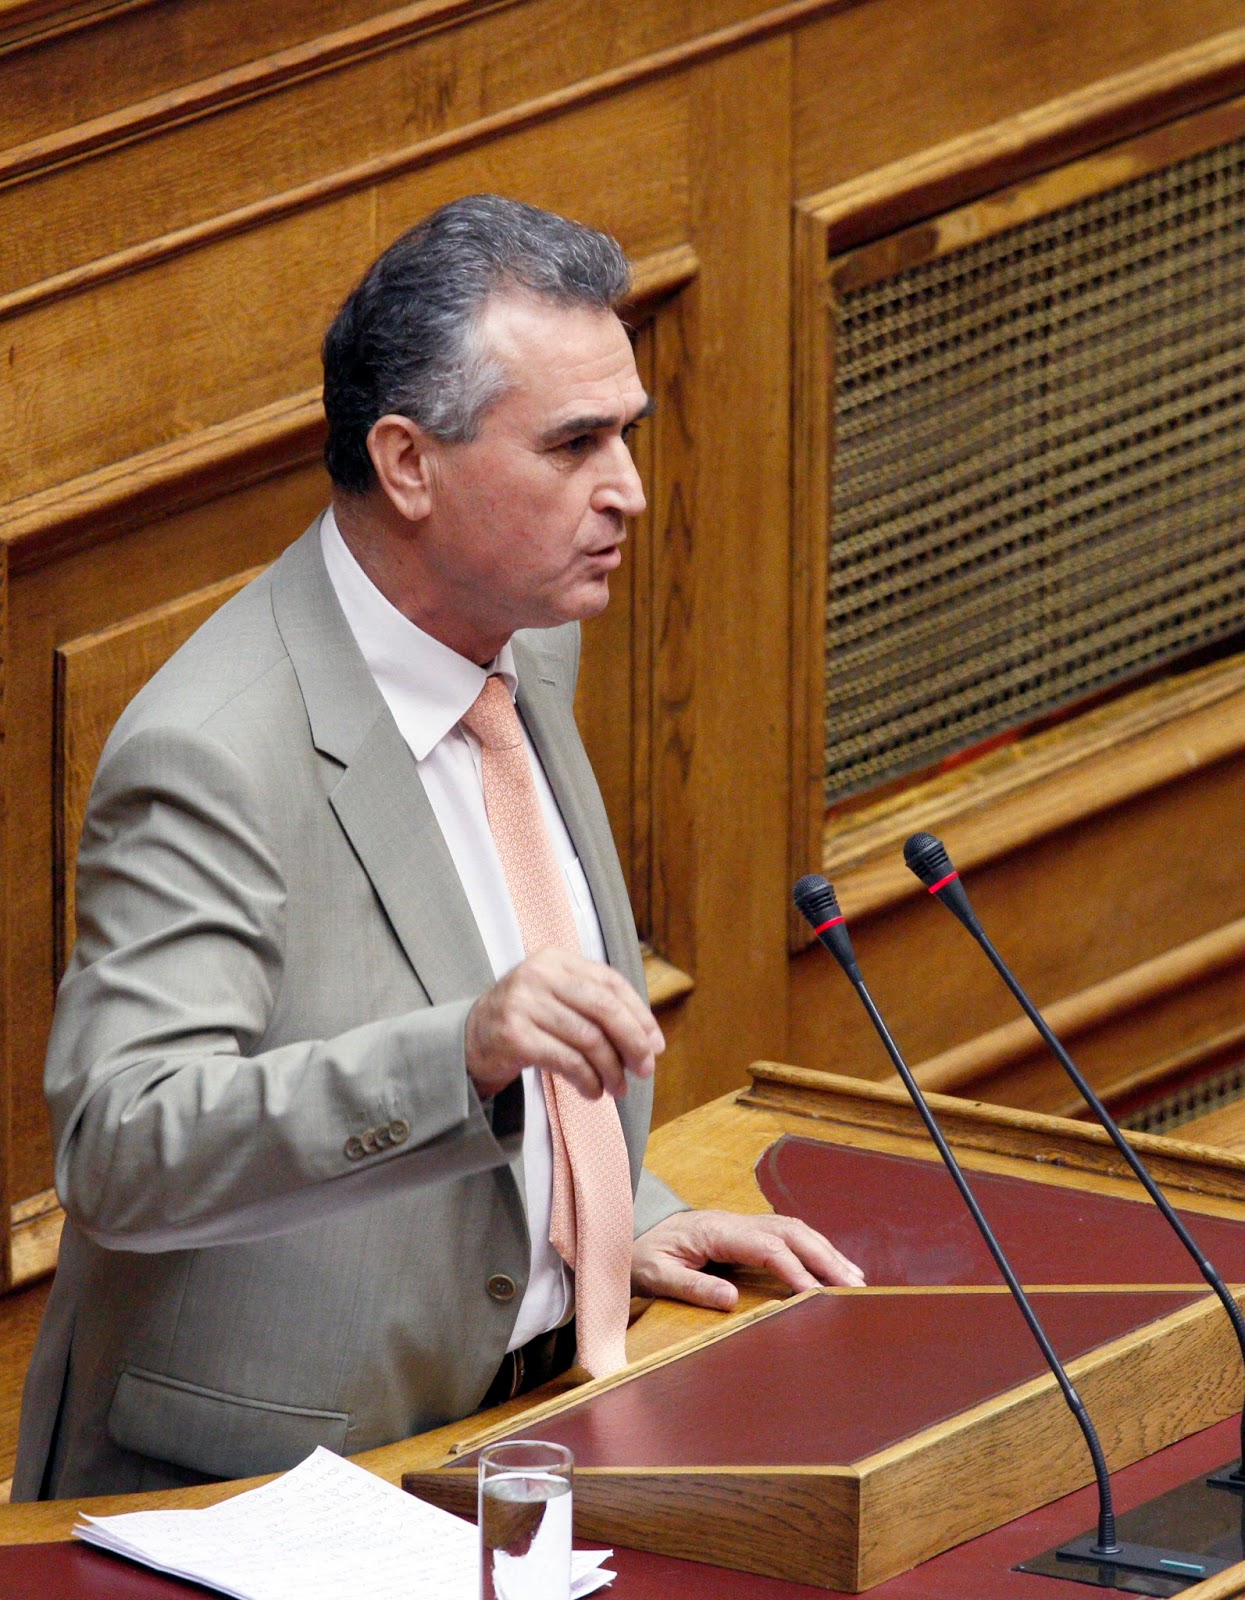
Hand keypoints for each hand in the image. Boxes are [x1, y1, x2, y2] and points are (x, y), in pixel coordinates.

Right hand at [465, 946, 663, 1100]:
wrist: (470, 1038)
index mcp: (557, 959)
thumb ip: (598, 1008)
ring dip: (610, 1070)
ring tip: (616, 1089)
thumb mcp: (558, 999)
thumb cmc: (527, 1020)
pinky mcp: (514, 1035)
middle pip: (604, 1008)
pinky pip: (566, 1060)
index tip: (655, 1045)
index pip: (611, 982)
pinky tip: (592, 1091)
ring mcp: (524, 1003)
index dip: (639, 1015)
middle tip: (644, 1071)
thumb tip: (650, 1041)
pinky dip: (587, 1080)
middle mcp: (539, 974)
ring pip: (588, 1039)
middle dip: (632, 1042)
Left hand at [630, 1209, 864, 1310]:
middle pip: (791, 1232)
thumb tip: (732, 1300)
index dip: (794, 1270)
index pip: (766, 1247)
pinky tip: (832, 1267)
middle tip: (854, 1287)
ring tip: (855, 1279)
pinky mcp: (746, 1233)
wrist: (631, 1231)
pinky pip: (788, 1236)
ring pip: (795, 1230)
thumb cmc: (642, 1255)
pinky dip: (814, 1249)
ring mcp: (743, 1224)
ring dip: (826, 1252)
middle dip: (825, 1257)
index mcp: (716, 1230)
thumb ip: (691, 1286)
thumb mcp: (655, 1274)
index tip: (815, 1295)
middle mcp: (736, 1222)